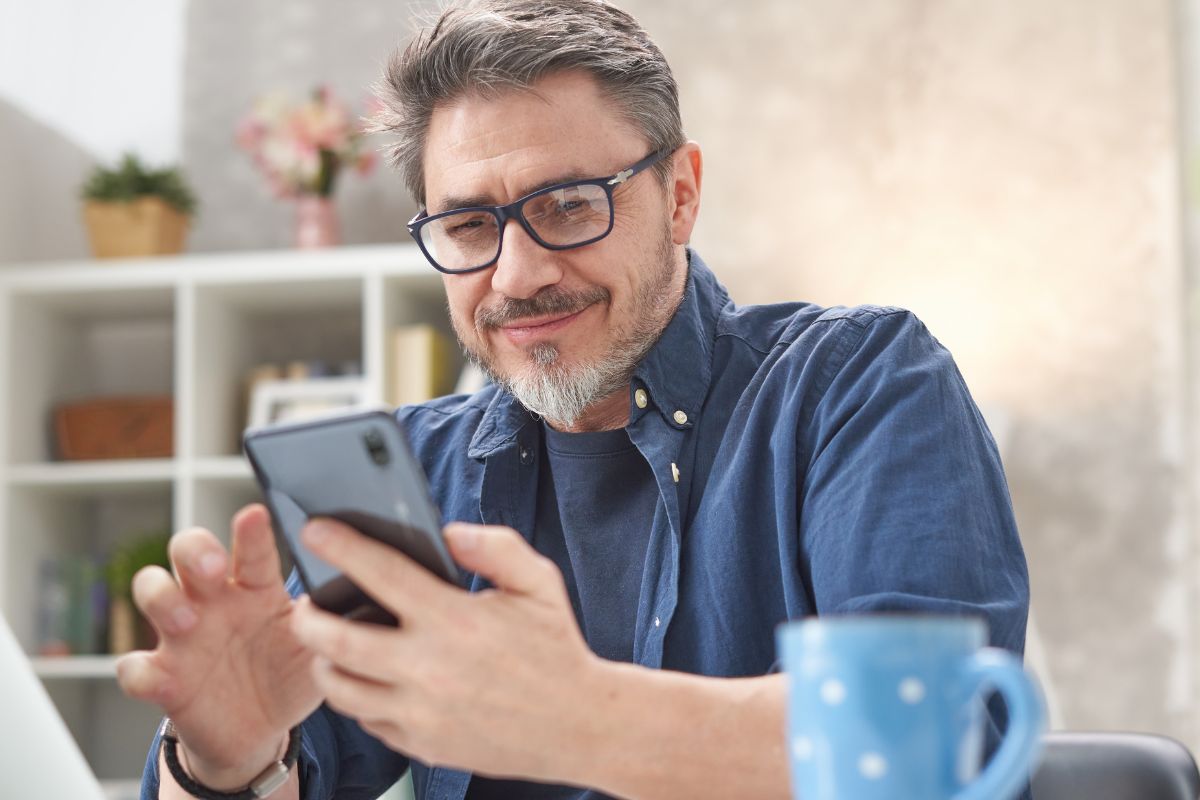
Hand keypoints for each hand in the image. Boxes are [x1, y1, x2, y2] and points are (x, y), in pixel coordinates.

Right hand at [116, 504, 321, 788]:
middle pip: (188, 551)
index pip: (252, 551)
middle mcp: (215, 601)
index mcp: (256, 589)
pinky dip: (137, 670)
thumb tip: (353, 593)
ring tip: (186, 620)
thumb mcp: (316, 648)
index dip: (251, 533)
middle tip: (214, 568)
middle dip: (195, 550)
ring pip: (152, 591)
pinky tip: (156, 676)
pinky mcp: (163, 677)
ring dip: (162, 598)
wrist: (262, 731)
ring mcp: (183, 636)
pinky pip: (134, 666)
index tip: (254, 515)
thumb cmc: (290, 674)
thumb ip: (328, 621)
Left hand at [289, 520, 603, 781]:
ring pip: (340, 688)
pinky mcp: (421, 745)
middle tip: (302, 602)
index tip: (315, 530)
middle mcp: (429, 668)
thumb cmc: (556, 648)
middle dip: (307, 616)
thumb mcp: (539, 582)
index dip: (341, 547)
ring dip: (322, 661)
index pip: (381, 574)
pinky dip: (356, 696)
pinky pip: (367, 719)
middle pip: (336, 641)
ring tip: (325, 643)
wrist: (578, 725)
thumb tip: (448, 533)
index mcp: (455, 620)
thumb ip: (495, 547)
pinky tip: (365, 677)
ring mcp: (421, 712)